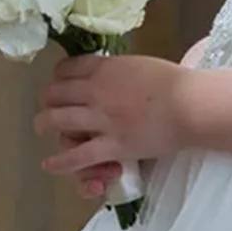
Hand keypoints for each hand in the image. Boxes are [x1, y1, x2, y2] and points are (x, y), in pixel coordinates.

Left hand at [33, 51, 186, 180]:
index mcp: (105, 68)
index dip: (58, 77)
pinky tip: (49, 164)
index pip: (68, 68)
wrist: (190, 104)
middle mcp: (96, 91)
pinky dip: (60, 162)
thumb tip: (116, 75)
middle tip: (48, 107)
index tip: (60, 83)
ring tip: (41, 128)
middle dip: (48, 100)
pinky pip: (78, 156)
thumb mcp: (142, 66)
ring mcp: (101, 120)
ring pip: (58, 121)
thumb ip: (122, 72)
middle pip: (56, 93)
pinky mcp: (112, 146)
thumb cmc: (176, 83)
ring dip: (44, 124)